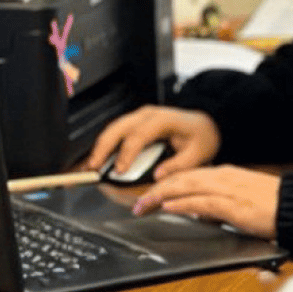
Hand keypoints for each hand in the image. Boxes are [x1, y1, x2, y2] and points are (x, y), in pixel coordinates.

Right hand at [86, 106, 220, 180]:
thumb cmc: (201, 138)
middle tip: (93, 168)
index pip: (140, 134)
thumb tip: (157, 176)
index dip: (127, 153)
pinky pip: (116, 132)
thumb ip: (179, 165)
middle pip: (119, 127)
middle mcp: (149, 115)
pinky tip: (98, 160)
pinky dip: (105, 145)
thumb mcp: (198, 153)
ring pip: (113, 128)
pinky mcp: (135, 123)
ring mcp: (139, 116)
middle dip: (103, 147)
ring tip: (89, 167)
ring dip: (100, 147)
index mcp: (165, 120)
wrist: (202, 125)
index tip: (119, 170)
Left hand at [132, 166, 280, 239]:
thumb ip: (217, 203)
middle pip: (181, 178)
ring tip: (143, 205)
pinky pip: (201, 202)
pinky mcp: (233, 205)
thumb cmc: (272, 204)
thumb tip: (197, 211)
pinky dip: (182, 204)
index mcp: (226, 175)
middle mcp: (224, 177)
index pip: (188, 175)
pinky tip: (168, 207)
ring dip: (161, 195)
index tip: (150, 195)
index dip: (165, 184)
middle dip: (156, 189)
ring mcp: (227, 190)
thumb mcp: (241, 199)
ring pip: (186, 187)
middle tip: (137, 203)